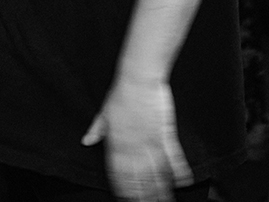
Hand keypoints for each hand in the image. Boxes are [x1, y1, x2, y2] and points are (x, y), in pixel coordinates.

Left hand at [82, 77, 192, 201]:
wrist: (139, 78)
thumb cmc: (122, 92)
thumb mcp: (104, 111)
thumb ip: (97, 129)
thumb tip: (86, 140)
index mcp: (116, 142)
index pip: (118, 173)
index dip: (123, 188)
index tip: (126, 199)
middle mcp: (132, 146)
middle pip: (138, 178)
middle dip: (143, 195)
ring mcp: (149, 142)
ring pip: (156, 172)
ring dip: (160, 189)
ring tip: (165, 200)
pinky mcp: (164, 134)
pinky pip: (173, 157)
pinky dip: (178, 170)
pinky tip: (182, 182)